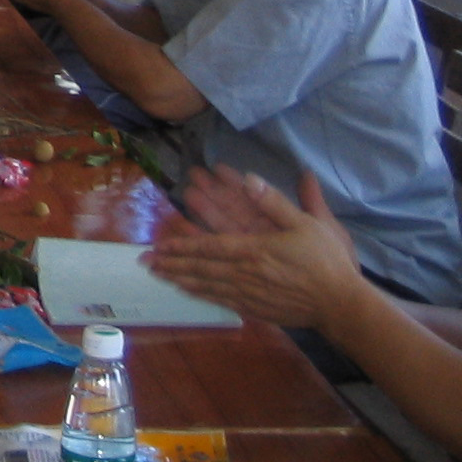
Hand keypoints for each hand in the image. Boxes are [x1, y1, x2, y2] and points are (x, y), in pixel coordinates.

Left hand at [145, 171, 364, 329]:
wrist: (343, 305)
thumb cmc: (327, 262)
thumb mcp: (308, 225)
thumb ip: (276, 202)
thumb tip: (250, 178)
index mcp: (255, 251)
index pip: (209, 247)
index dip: (182, 245)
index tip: (159, 244)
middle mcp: (246, 275)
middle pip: (201, 268)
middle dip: (171, 263)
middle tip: (144, 261)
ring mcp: (250, 295)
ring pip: (207, 286)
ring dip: (180, 279)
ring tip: (158, 275)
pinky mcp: (258, 310)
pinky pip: (222, 301)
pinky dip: (202, 296)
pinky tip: (189, 292)